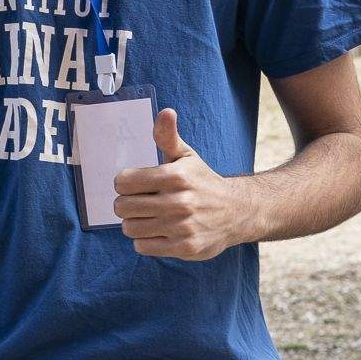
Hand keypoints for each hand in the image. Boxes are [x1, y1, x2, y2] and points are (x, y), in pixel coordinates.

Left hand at [112, 108, 249, 260]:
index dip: (124, 183)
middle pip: (122, 207)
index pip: (123, 182)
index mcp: (175, 176)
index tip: (134, 184)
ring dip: (135, 224)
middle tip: (139, 202)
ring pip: (130, 228)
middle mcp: (179, 202)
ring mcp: (182, 226)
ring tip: (149, 217)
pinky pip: (143, 247)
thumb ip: (168, 136)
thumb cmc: (202, 181)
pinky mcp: (185, 247)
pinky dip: (145, 241)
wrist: (237, 212)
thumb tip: (166, 112)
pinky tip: (160, 231)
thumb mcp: (186, 156)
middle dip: (126, 204)